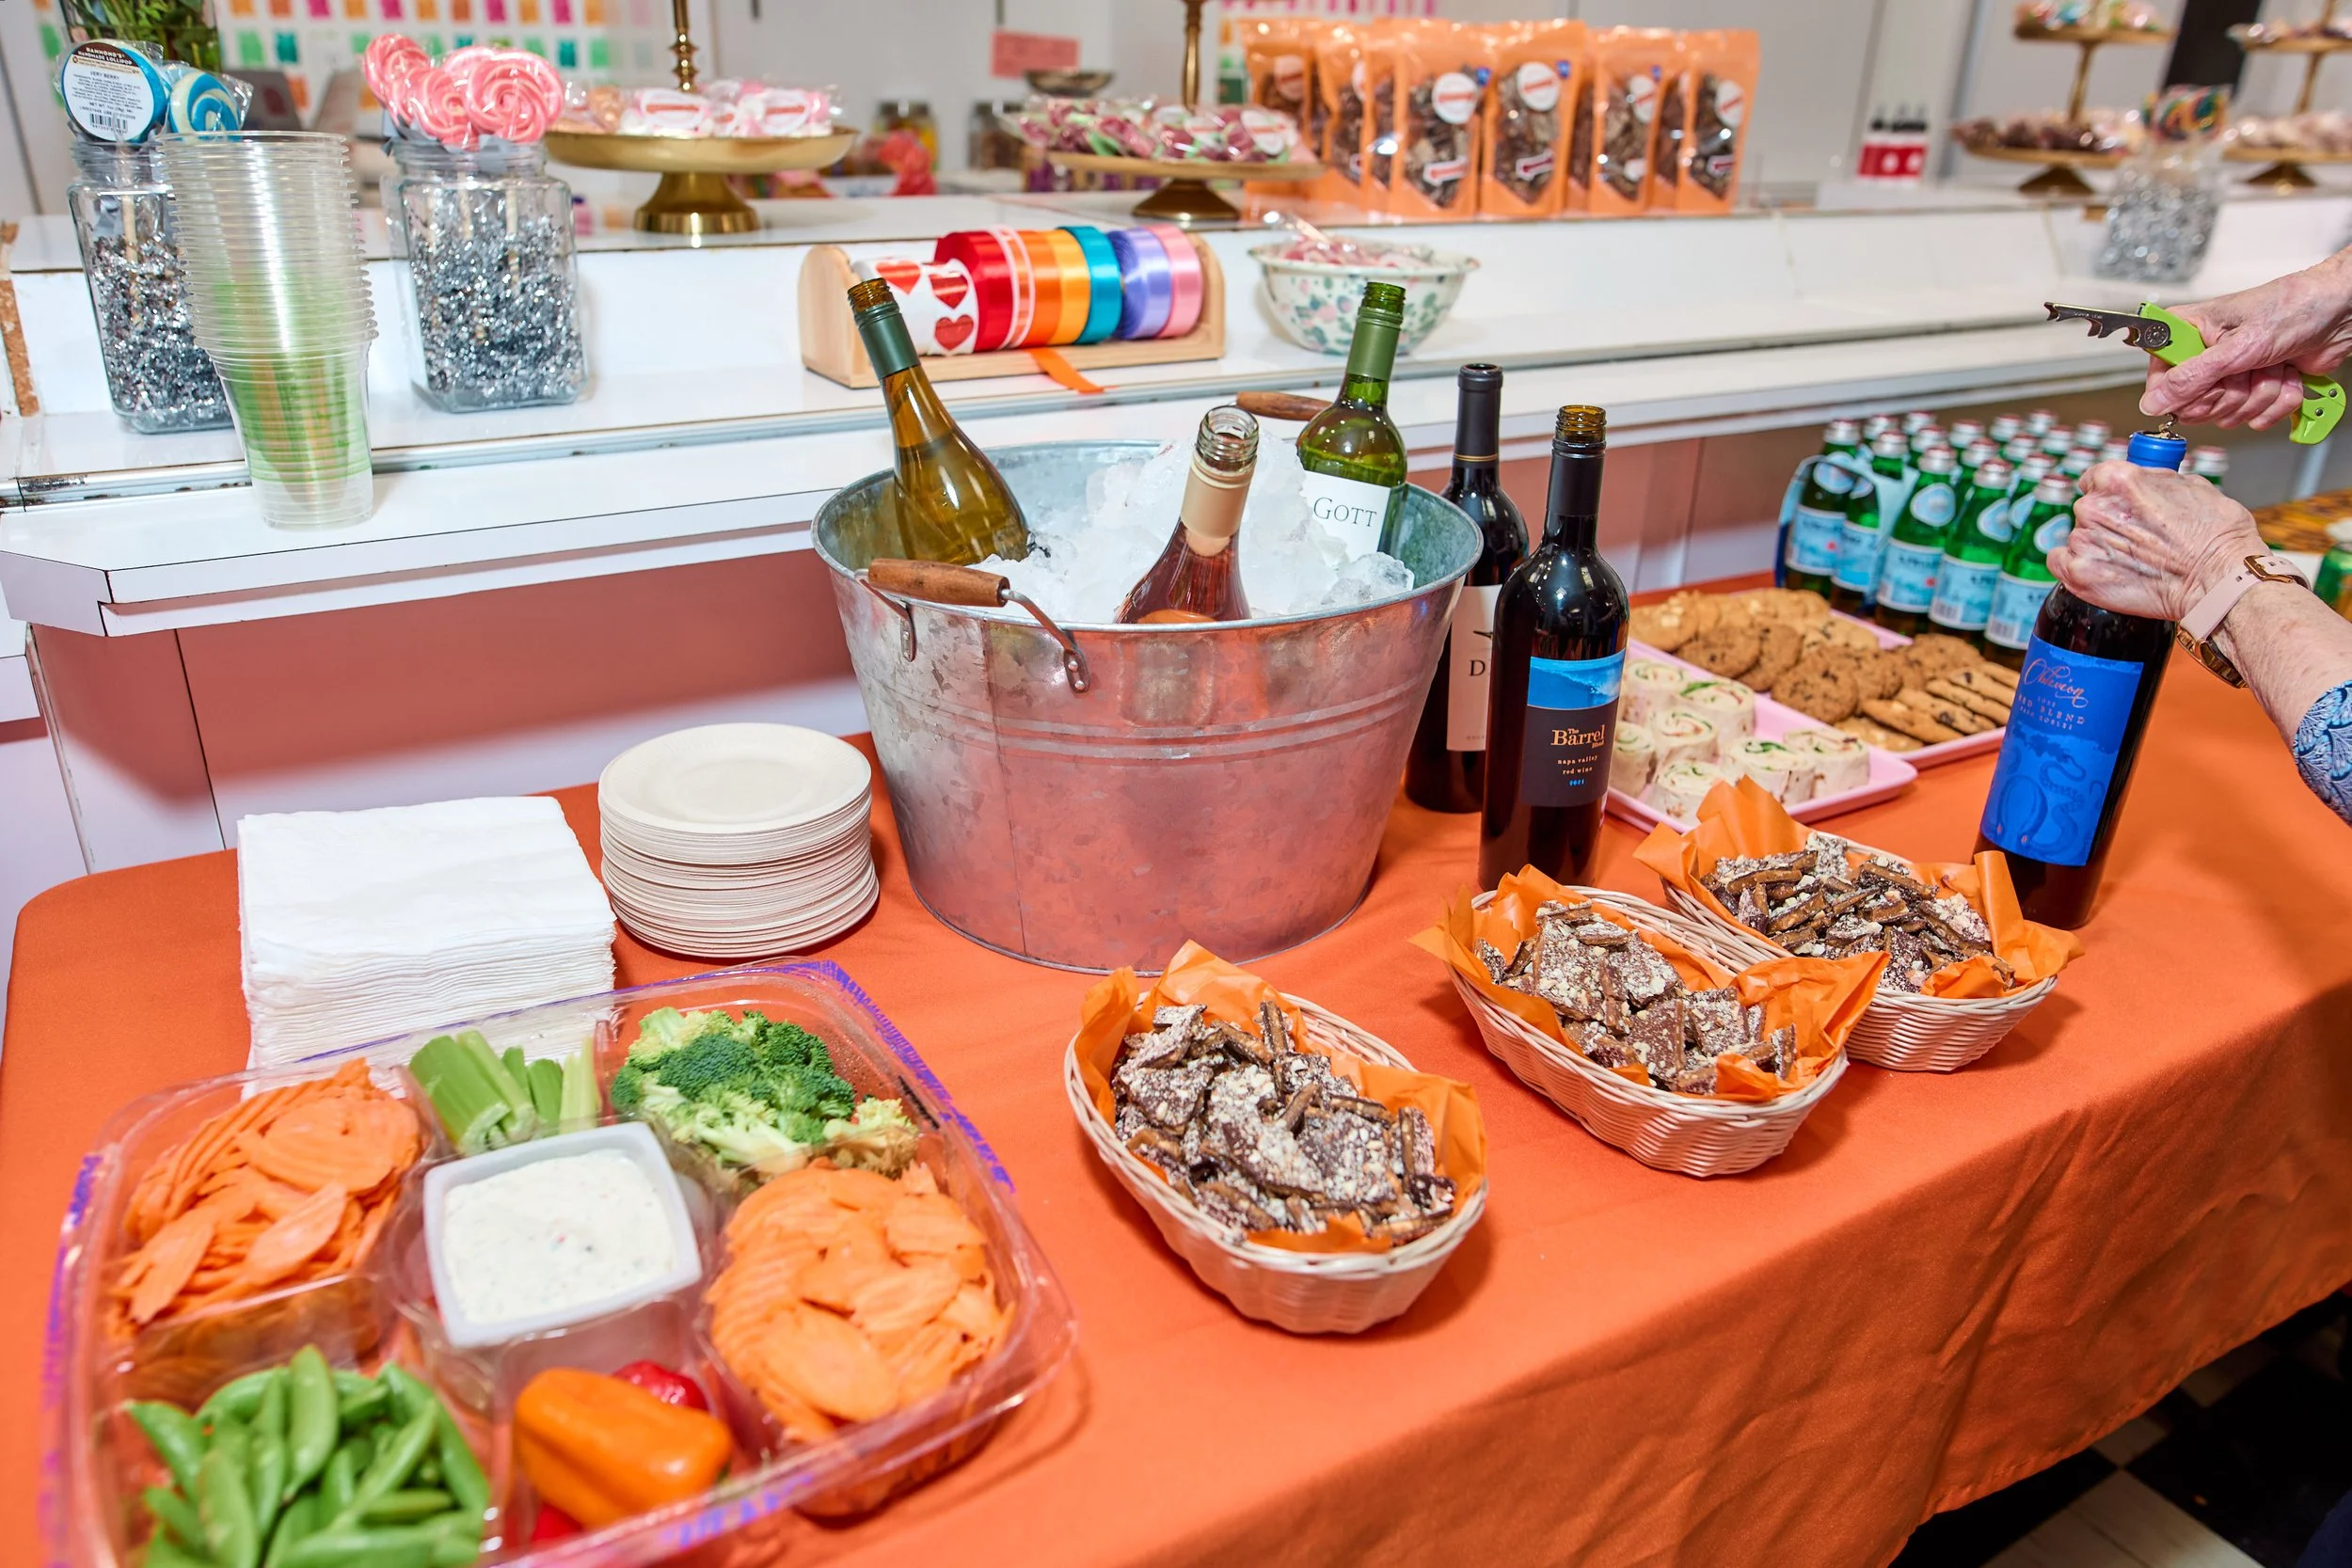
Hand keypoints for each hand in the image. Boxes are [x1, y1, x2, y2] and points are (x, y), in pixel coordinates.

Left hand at [2046, 461, 2261, 622]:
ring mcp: (2083, 541)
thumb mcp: (2191, 484)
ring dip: (2098, 545)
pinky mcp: (2079, 573)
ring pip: (2079, 537)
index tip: (2120, 505)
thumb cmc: (2215, 534)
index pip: (2094, 478)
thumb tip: (2143, 480)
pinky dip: (2077, 566)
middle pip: (2088, 509)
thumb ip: (2153, 479)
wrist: (2218, 578)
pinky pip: (2060, 562)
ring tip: (2131, 559)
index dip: (2109, 493)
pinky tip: (2101, 570)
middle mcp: (2093, 507)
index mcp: (2116, 479)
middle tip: (2136, 537)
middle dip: (2108, 521)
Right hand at [2140, 253, 2351, 428]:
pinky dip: (2278, 400)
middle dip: (2234, 392)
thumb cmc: (2293, 308)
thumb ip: (2192, 378)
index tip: (2212, 379)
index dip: (2184, 391)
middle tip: (2250, 367)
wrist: (2339, 313)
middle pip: (2195, 406)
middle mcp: (2203, 357)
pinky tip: (2285, 374)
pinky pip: (2254, 419)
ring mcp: (2228, 376)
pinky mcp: (2253, 391)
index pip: (2159, 381)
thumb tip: (2153, 402)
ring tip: (2273, 365)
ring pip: (2227, 415)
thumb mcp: (2238, 345)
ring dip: (2262, 393)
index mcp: (2186, 333)